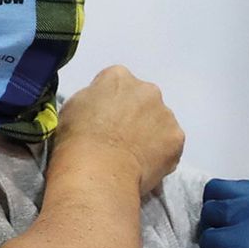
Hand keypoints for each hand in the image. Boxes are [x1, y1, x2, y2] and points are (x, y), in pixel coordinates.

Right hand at [56, 65, 184, 193]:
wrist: (98, 171)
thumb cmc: (76, 139)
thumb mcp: (72, 107)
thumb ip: (92, 99)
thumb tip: (101, 107)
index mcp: (118, 76)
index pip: (117, 83)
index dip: (110, 103)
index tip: (104, 121)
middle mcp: (147, 89)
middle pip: (143, 100)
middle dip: (135, 115)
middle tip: (121, 139)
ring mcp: (166, 114)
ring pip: (159, 122)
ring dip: (150, 134)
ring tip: (133, 156)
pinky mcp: (176, 138)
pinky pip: (169, 144)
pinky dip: (161, 154)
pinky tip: (144, 166)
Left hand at [199, 179, 248, 247]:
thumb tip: (232, 216)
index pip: (229, 186)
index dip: (221, 200)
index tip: (223, 216)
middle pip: (214, 194)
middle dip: (213, 213)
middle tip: (218, 230)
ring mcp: (245, 217)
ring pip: (209, 214)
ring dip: (210, 229)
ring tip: (220, 244)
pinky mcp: (237, 241)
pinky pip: (209, 239)